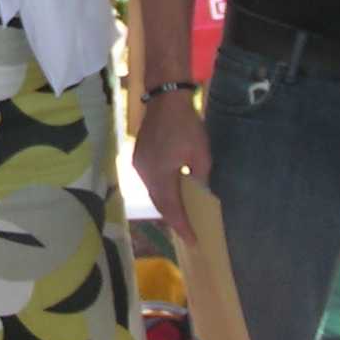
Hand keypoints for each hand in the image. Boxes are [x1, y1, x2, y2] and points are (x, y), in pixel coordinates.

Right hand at [133, 92, 209, 243]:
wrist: (164, 99)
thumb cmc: (185, 125)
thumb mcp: (201, 154)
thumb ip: (200, 178)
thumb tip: (200, 191)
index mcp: (160, 176)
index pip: (171, 209)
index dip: (182, 226)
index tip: (193, 241)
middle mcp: (145, 174)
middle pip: (159, 204)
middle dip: (173, 219)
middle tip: (187, 233)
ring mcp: (139, 165)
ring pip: (153, 192)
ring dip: (166, 204)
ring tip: (180, 215)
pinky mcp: (139, 156)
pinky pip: (149, 180)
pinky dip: (161, 190)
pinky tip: (170, 192)